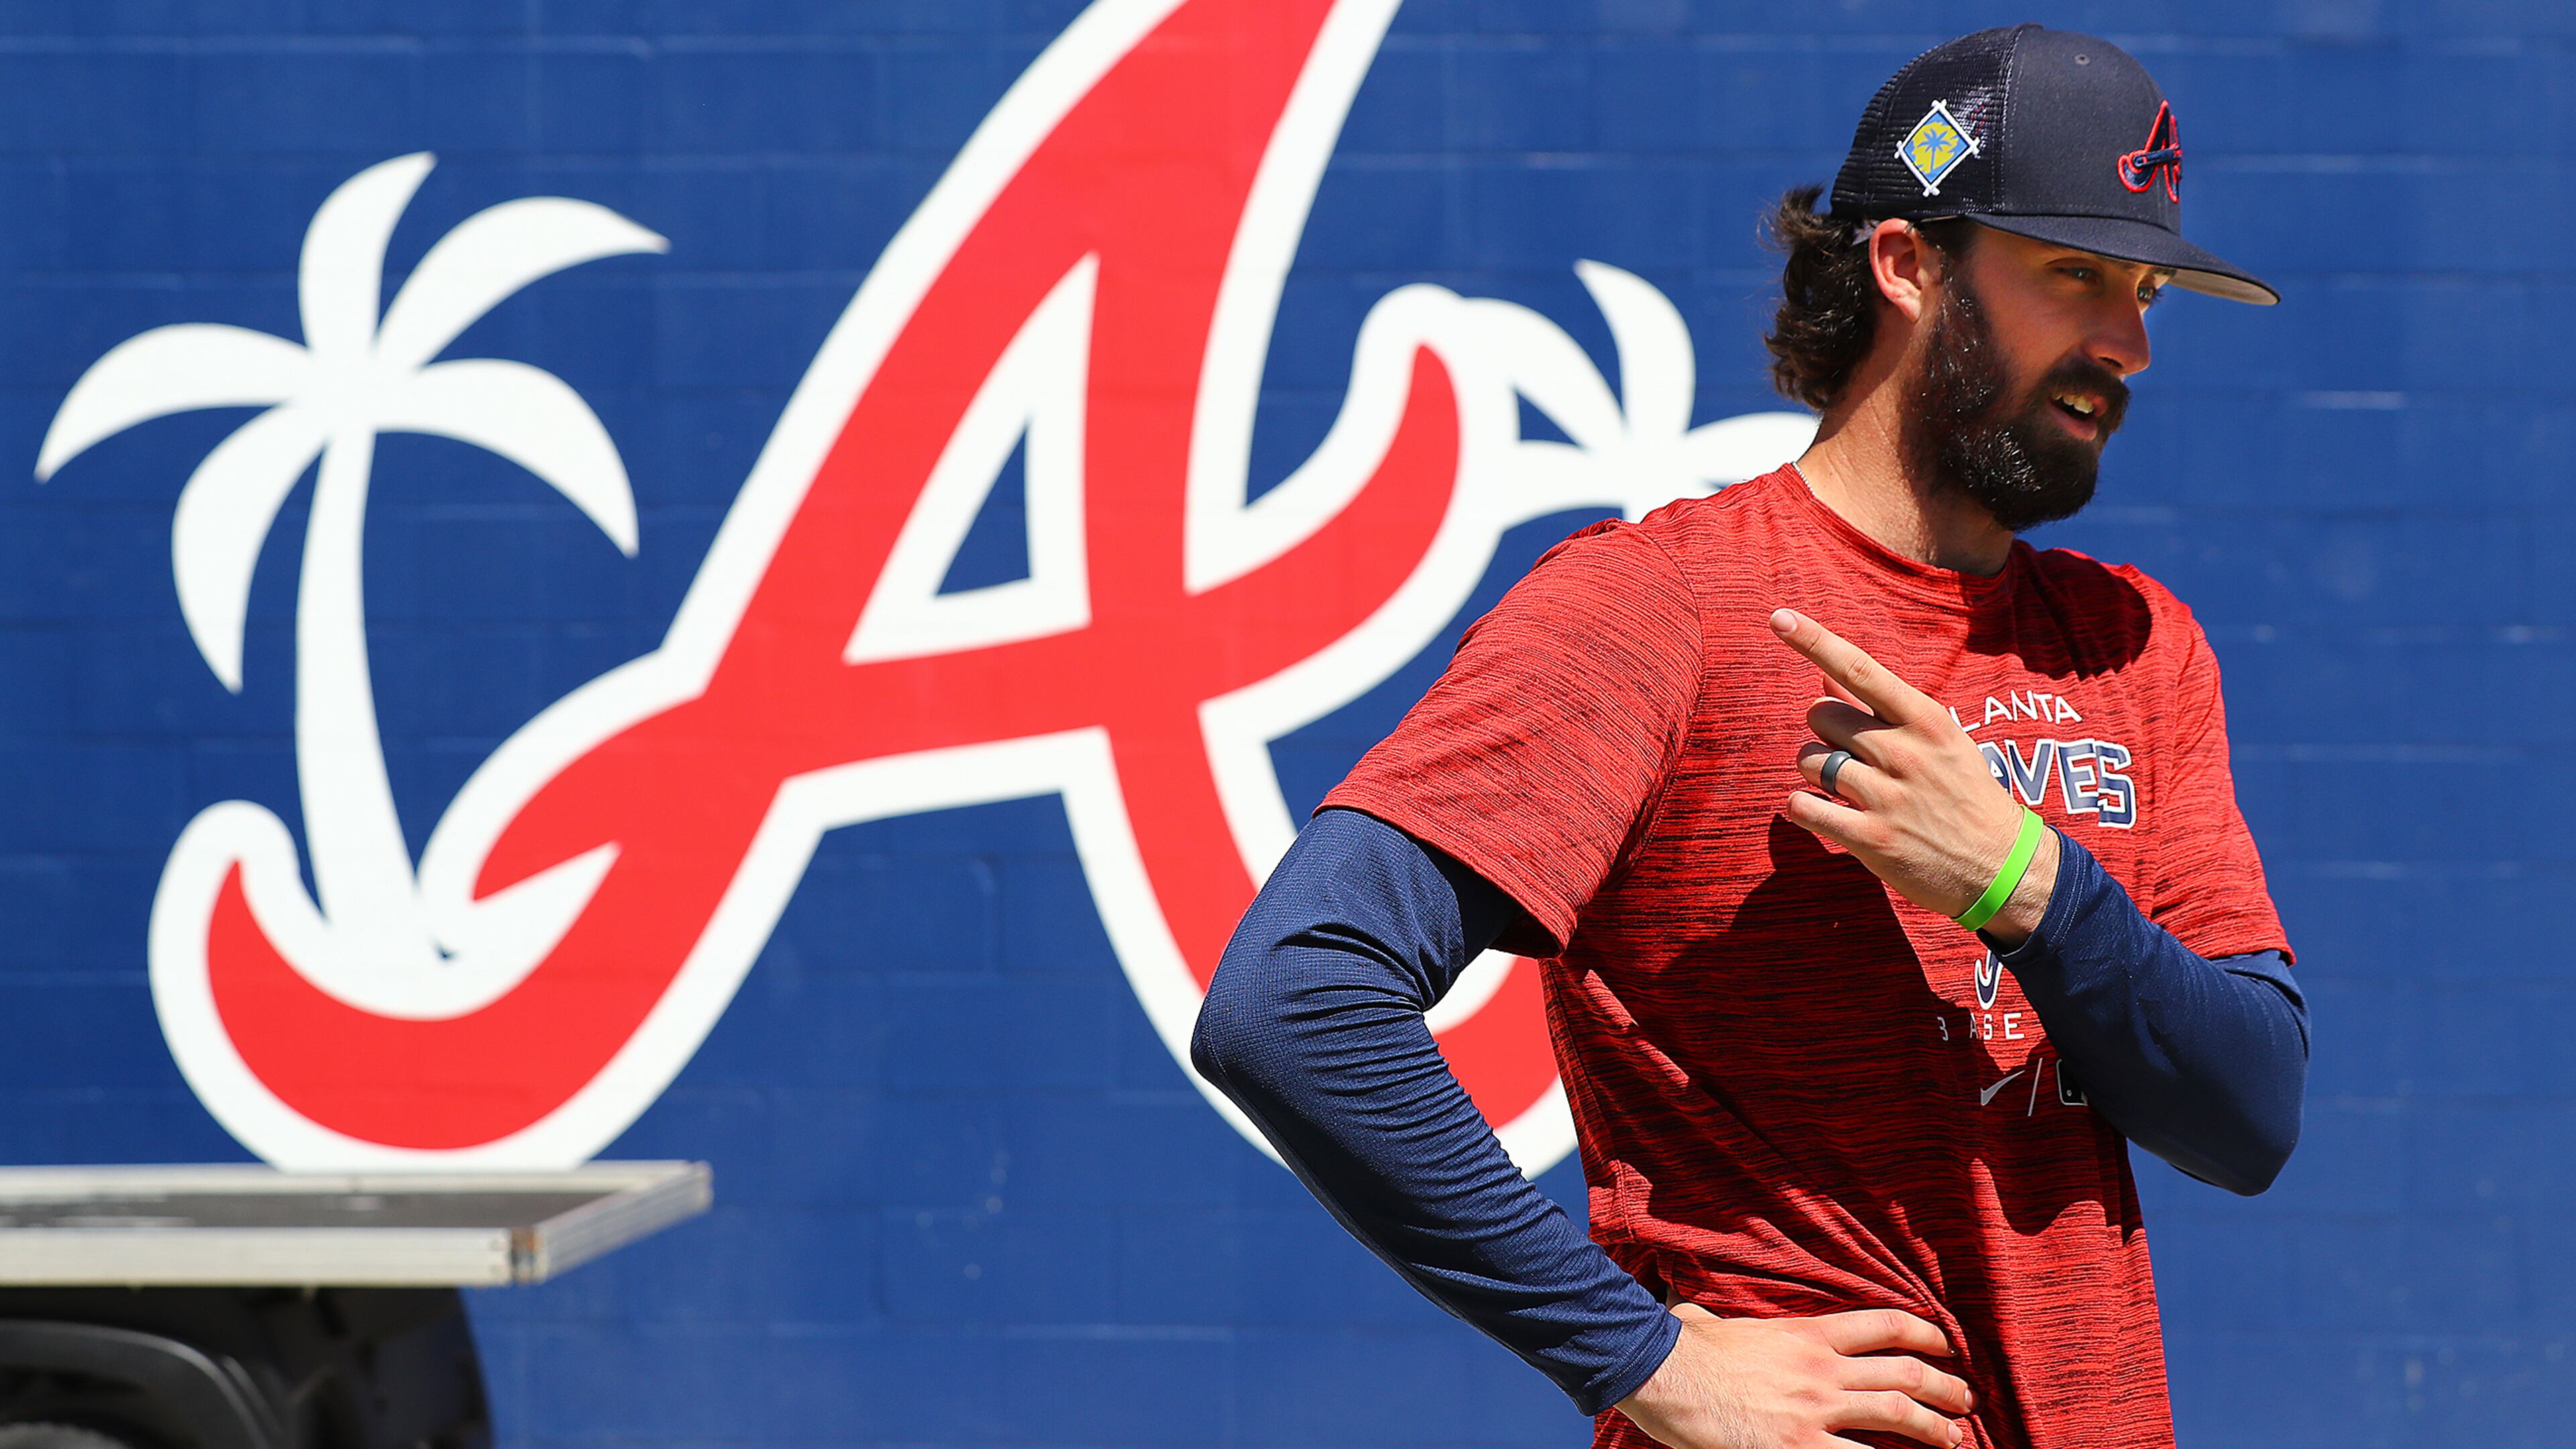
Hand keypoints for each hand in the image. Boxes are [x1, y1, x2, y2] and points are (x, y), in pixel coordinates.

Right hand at [1615, 1303, 1973, 1448]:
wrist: (1663, 1373)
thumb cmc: (1682, 1348)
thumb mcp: (1707, 1318)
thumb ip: (1717, 1315)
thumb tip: (1688, 1309)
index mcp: (1807, 1334)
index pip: (1884, 1325)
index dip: (1926, 1335)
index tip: (1946, 1346)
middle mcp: (1822, 1369)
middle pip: (1905, 1373)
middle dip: (1947, 1388)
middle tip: (1966, 1401)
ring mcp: (1815, 1410)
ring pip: (1898, 1414)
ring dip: (1937, 1429)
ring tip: (1958, 1440)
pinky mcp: (1799, 1448)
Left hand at [1766, 608, 2057, 945]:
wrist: (2002, 867)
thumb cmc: (1961, 793)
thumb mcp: (1935, 738)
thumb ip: (1876, 705)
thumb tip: (1823, 669)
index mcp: (1925, 720)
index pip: (1859, 668)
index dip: (1813, 640)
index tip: (1778, 618)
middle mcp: (1905, 752)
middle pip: (1820, 715)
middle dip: (1823, 732)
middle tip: (1852, 756)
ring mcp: (1888, 796)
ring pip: (1808, 761)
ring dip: (1815, 773)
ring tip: (1847, 789)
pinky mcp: (1872, 839)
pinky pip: (1803, 807)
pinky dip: (1803, 808)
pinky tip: (1824, 813)